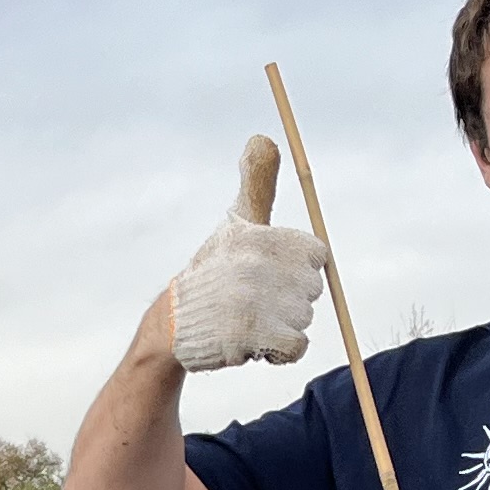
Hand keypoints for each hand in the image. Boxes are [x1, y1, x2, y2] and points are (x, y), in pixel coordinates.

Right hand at [170, 136, 331, 372]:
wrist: (174, 322)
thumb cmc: (214, 269)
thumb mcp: (238, 221)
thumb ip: (257, 184)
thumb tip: (264, 137)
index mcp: (260, 237)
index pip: (316, 256)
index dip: (298, 268)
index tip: (272, 273)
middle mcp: (257, 266)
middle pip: (312, 291)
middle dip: (290, 300)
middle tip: (256, 299)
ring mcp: (254, 303)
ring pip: (304, 320)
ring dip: (283, 326)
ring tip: (250, 319)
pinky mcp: (251, 337)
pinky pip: (296, 347)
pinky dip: (281, 352)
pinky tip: (256, 342)